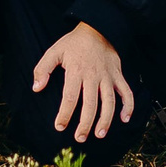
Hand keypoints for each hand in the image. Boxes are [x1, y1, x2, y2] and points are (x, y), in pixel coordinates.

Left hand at [32, 22, 132, 141]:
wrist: (97, 28)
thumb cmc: (74, 43)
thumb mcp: (54, 51)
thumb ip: (43, 69)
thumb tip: (36, 88)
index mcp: (76, 70)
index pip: (70, 97)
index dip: (65, 114)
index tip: (60, 126)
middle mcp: (94, 75)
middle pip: (91, 103)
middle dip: (85, 123)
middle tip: (80, 138)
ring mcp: (108, 76)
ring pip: (109, 101)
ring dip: (106, 119)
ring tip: (100, 134)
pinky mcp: (118, 75)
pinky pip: (127, 92)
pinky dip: (129, 106)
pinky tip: (125, 119)